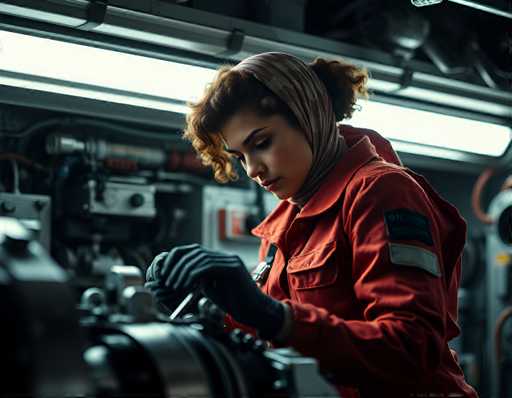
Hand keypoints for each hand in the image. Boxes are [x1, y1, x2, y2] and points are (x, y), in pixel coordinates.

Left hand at [147, 243, 284, 338]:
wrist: (255, 312)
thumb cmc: (234, 303)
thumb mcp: (211, 288)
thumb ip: (198, 280)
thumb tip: (177, 278)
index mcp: (219, 259)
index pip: (193, 250)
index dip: (176, 258)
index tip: (164, 272)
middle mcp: (224, 257)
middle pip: (194, 251)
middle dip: (176, 264)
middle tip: (166, 279)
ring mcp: (230, 261)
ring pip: (199, 258)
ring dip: (182, 271)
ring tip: (173, 285)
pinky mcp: (233, 268)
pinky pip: (208, 266)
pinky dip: (193, 275)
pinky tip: (185, 286)